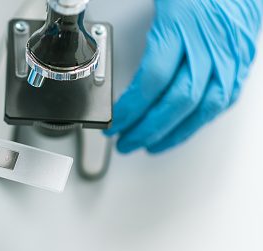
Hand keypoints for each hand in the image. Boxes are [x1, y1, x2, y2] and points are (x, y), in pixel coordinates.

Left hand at [105, 0, 261, 152]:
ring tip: (149, 145)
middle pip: (178, 101)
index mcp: (181, 26)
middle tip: (125, 142)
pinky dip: (197, 122)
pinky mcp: (240, 63)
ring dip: (173, 133)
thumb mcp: (159, 0)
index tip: (114, 123)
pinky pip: (222, 102)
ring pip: (203, 108)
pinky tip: (179, 130)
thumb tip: (102, 61)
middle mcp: (207, 45)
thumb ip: (132, 31)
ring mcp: (228, 56)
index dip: (132, 108)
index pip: (152, 80)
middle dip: (148, 129)